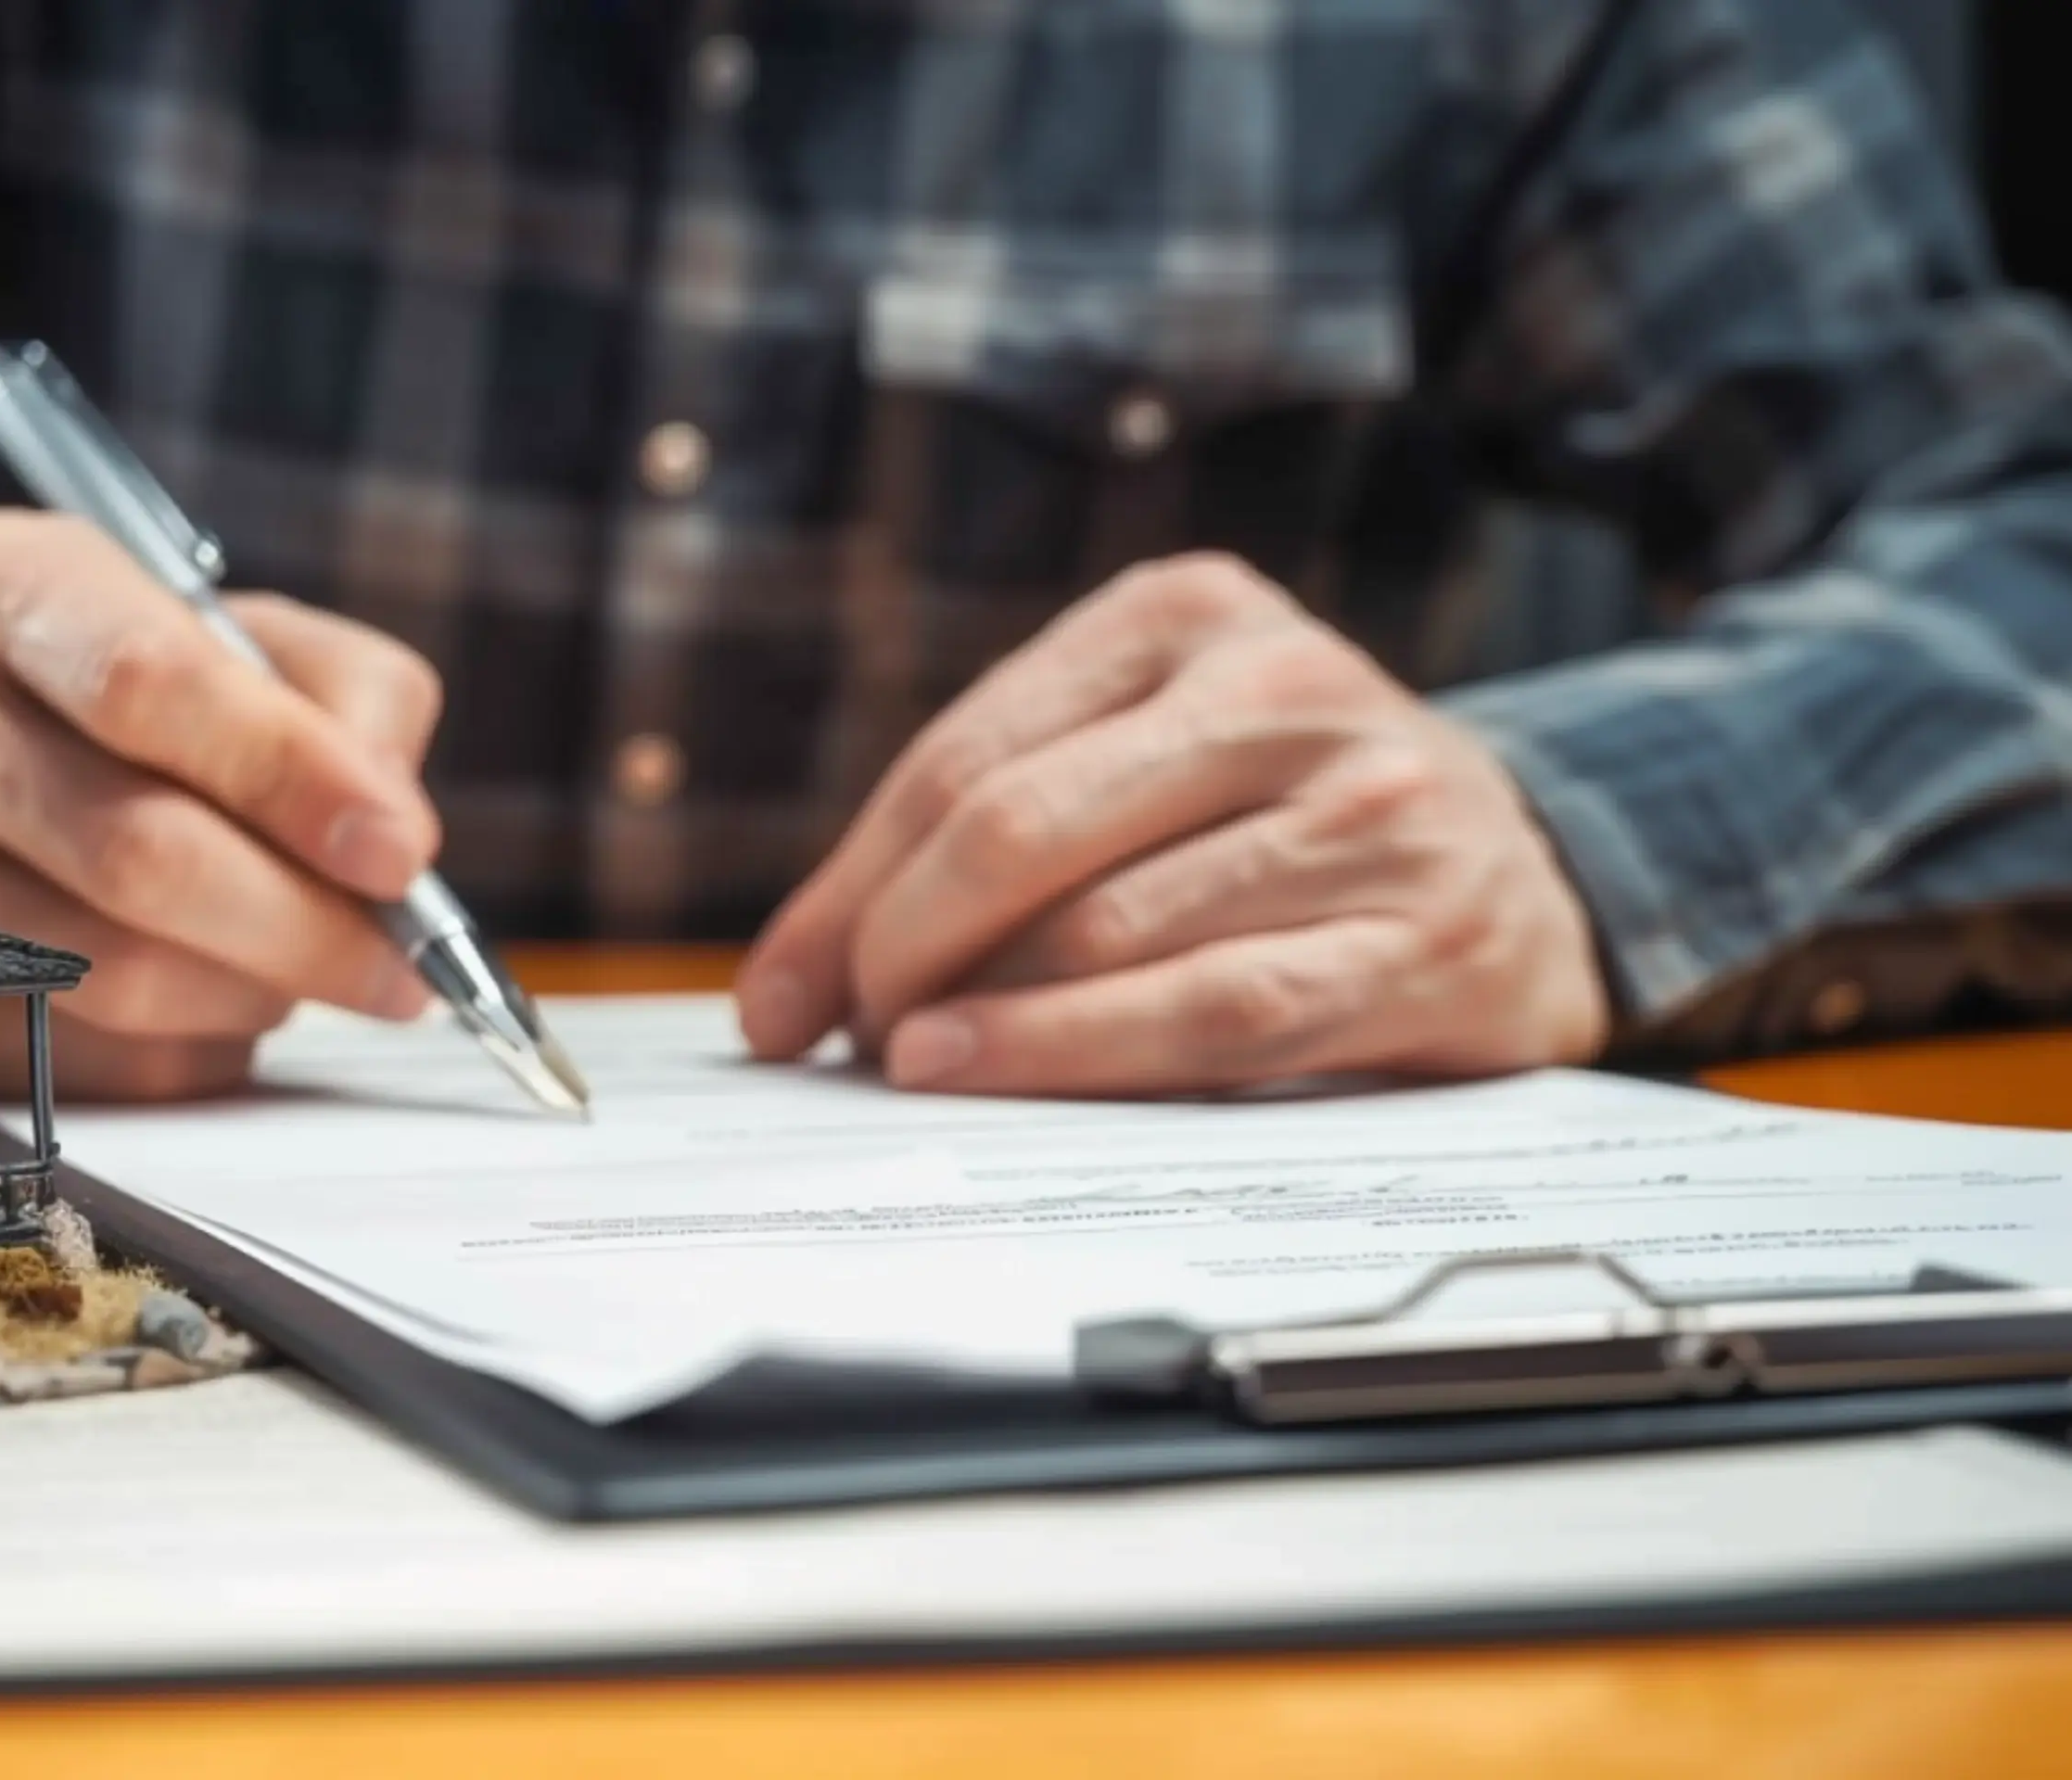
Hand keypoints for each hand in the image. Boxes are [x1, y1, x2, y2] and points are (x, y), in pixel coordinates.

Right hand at [0, 512, 444, 1100]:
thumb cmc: (122, 687)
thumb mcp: (241, 631)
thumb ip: (348, 695)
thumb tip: (393, 832)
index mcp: (9, 586)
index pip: (148, 682)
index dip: (290, 775)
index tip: (399, 852)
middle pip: (136, 850)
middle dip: (302, 923)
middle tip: (402, 965)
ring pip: (115, 972)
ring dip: (254, 990)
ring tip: (307, 959)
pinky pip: (93, 1058)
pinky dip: (195, 1041)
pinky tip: (217, 992)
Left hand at [737, 553, 1608, 1095]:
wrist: (1535, 872)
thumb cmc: (1281, 820)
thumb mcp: (1148, 761)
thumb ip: (987, 828)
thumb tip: (792, 983)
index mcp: (1186, 615)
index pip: (963, 756)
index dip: (846, 891)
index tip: (778, 1001)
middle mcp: (1282, 688)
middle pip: (1016, 827)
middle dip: (894, 949)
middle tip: (843, 1039)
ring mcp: (1367, 813)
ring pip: (1104, 927)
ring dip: (975, 1016)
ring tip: (909, 1066)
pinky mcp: (1422, 942)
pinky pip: (1212, 1009)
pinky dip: (1074, 1052)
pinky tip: (989, 1072)